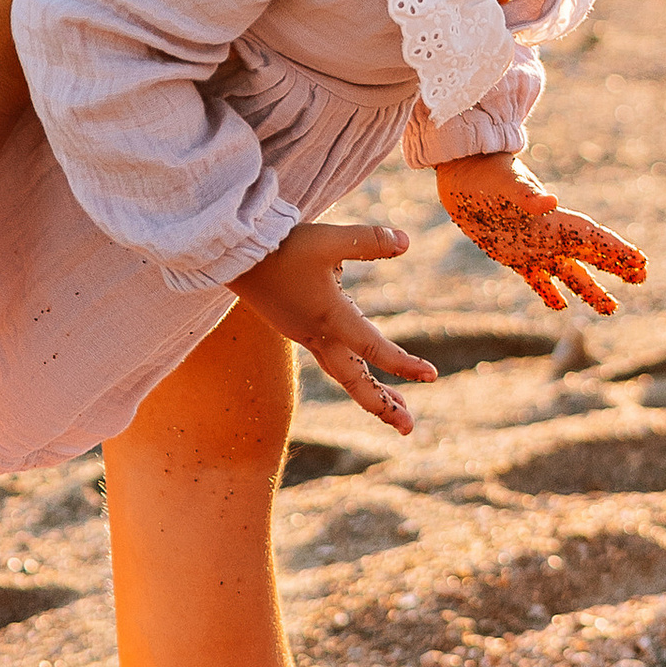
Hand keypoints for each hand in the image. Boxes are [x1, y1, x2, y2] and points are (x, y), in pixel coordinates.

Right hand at [228, 221, 436, 434]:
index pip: (375, 349)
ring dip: (369, 392)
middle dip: (384, 406)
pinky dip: (351, 371)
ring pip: (342, 373)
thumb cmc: (280, 248)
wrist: (232, 257)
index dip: (405, 364)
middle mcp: (318, 336)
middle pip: (355, 383)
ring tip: (396, 406)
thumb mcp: (328, 239)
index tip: (433, 376)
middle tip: (409, 428)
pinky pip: (329, 359)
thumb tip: (406, 242)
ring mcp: (305, 335)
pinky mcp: (296, 328)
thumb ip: (369, 241)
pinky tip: (360, 362)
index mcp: (330, 319)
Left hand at [433, 157, 646, 316]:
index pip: (595, 238)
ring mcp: (534, 247)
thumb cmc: (487, 173)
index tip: (641, 262)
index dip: (618, 250)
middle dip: (616, 267)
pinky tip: (560, 306)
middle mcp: (550, 235)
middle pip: (591, 255)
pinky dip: (549, 292)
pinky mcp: (513, 256)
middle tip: (641, 279)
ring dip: (590, 290)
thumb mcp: (507, 184)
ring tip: (610, 309)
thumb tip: (551, 199)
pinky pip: (536, 279)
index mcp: (555, 219)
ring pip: (569, 273)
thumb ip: (527, 196)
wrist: (463, 172)